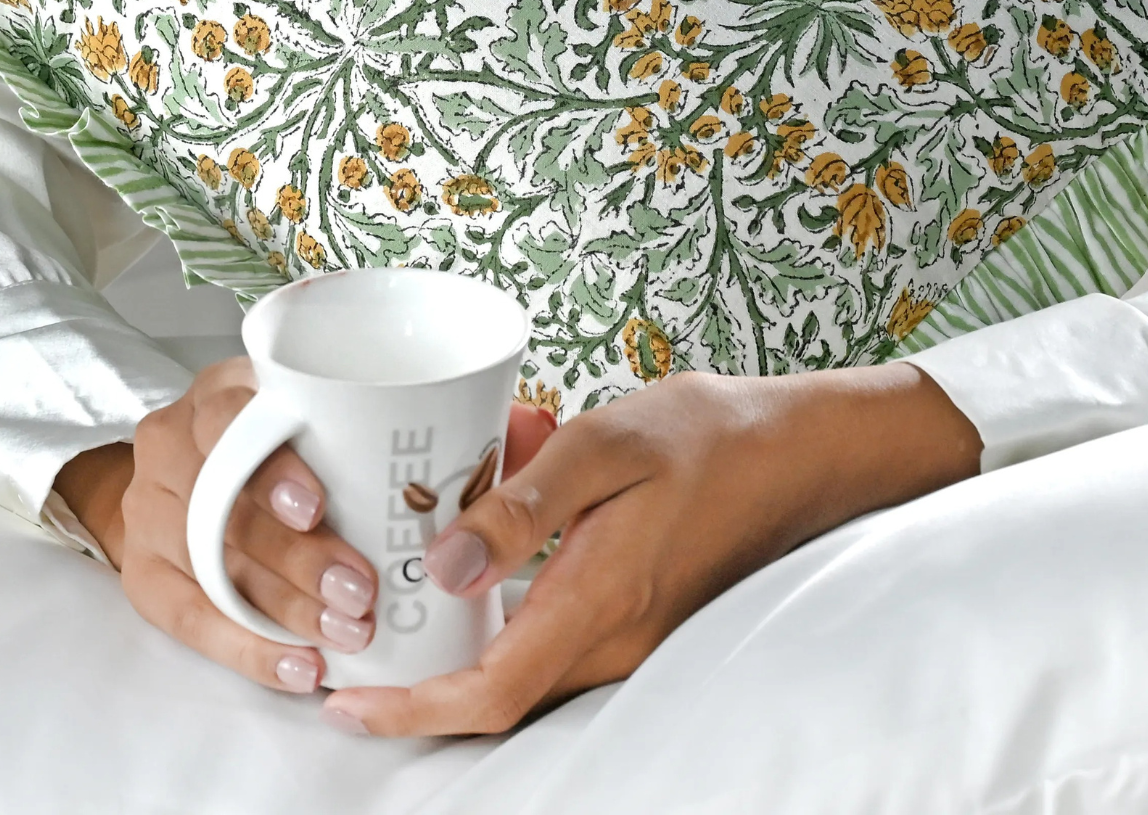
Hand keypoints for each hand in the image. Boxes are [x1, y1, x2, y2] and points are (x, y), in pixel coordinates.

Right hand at [55, 358, 382, 693]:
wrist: (180, 480)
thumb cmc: (263, 446)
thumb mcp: (295, 418)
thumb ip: (336, 435)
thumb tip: (417, 487)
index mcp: (215, 395)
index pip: (229, 421)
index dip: (273, 469)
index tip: (318, 508)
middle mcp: (169, 445)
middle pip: (227, 507)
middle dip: (299, 558)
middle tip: (360, 593)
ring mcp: (147, 510)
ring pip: (214, 567)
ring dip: (285, 610)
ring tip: (345, 634)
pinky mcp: (141, 571)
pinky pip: (190, 619)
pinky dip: (249, 649)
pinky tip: (298, 667)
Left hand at [320, 361, 981, 737]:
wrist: (800, 452)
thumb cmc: (707, 435)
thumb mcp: (606, 445)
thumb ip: (523, 506)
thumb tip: (444, 566)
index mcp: (601, 601)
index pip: (492, 692)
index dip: (414, 711)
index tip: (348, 704)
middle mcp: (615, 640)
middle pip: (498, 694)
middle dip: (418, 686)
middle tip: (347, 648)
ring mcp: (631, 637)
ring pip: (523, 666)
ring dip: (455, 650)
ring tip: (391, 602)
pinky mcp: (637, 616)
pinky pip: (551, 637)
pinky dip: (498, 619)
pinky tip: (469, 560)